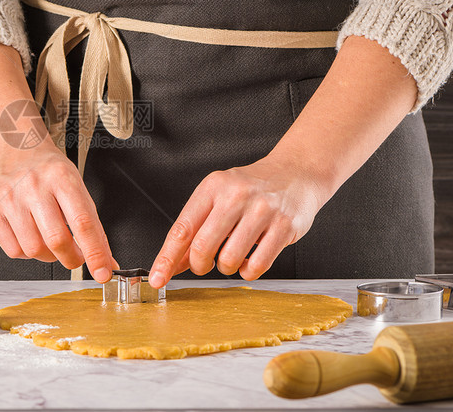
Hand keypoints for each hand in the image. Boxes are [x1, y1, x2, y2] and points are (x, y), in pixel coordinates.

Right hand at [0, 137, 115, 282]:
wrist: (15, 150)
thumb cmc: (49, 172)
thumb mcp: (77, 188)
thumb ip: (93, 226)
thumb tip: (107, 263)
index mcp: (61, 177)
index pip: (83, 222)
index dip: (95, 253)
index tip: (103, 273)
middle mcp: (33, 186)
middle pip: (56, 240)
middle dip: (72, 258)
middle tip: (76, 256)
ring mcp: (8, 199)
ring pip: (34, 250)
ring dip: (49, 255)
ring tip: (50, 240)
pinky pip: (14, 251)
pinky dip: (27, 253)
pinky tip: (31, 236)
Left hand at [149, 156, 329, 285]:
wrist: (295, 174)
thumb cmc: (250, 189)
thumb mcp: (218, 198)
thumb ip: (196, 228)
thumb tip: (173, 263)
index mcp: (213, 187)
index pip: (182, 229)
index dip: (166, 258)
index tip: (157, 278)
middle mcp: (236, 196)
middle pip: (202, 248)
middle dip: (199, 265)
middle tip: (205, 264)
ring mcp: (262, 211)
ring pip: (229, 260)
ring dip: (226, 267)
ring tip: (233, 254)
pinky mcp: (284, 227)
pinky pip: (257, 266)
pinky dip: (248, 271)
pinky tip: (251, 257)